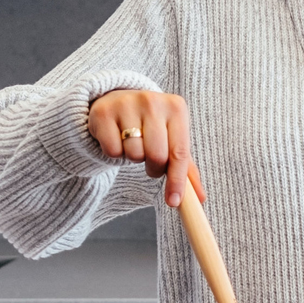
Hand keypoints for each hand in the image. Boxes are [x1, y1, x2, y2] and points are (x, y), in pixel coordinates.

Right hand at [88, 90, 205, 206]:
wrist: (118, 100)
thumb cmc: (152, 126)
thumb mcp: (172, 139)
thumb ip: (186, 168)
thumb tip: (200, 198)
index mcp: (176, 107)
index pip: (179, 152)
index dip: (177, 180)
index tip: (174, 202)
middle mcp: (153, 101)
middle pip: (156, 156)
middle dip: (154, 169)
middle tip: (150, 163)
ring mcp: (126, 104)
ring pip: (134, 154)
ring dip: (133, 158)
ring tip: (133, 144)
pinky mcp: (103, 112)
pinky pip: (112, 150)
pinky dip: (115, 153)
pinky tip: (117, 139)